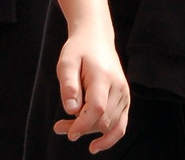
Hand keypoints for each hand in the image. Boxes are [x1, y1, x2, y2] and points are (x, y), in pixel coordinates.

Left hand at [51, 22, 130, 152]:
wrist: (96, 39)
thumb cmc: (78, 50)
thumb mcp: (66, 62)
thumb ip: (68, 85)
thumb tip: (71, 110)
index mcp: (103, 76)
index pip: (97, 108)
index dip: (83, 124)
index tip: (68, 133)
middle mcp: (118, 87)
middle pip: (103, 119)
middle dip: (82, 128)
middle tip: (59, 127)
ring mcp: (124, 94)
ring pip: (110, 124)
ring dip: (91, 132)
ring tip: (68, 128)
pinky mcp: (125, 100)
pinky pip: (121, 125)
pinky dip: (110, 138)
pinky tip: (96, 145)